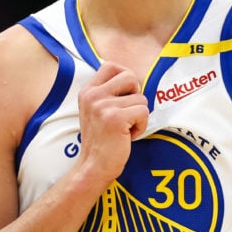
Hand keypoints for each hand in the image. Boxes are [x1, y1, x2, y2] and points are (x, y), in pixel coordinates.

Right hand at [77, 61, 148, 182]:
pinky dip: (141, 126)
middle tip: (128, 112)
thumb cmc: (102, 140)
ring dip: (139, 116)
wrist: (94, 166)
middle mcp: (93, 95)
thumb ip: (108, 93)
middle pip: (130, 76)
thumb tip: (134, 79)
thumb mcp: (96, 110)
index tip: (125, 95)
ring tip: (125, 129)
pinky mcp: (115, 118)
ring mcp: (103, 106)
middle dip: (136, 94)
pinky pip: (144, 112)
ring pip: (141, 98)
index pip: (111, 65)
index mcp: (87, 91)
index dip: (125, 77)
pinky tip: (128, 136)